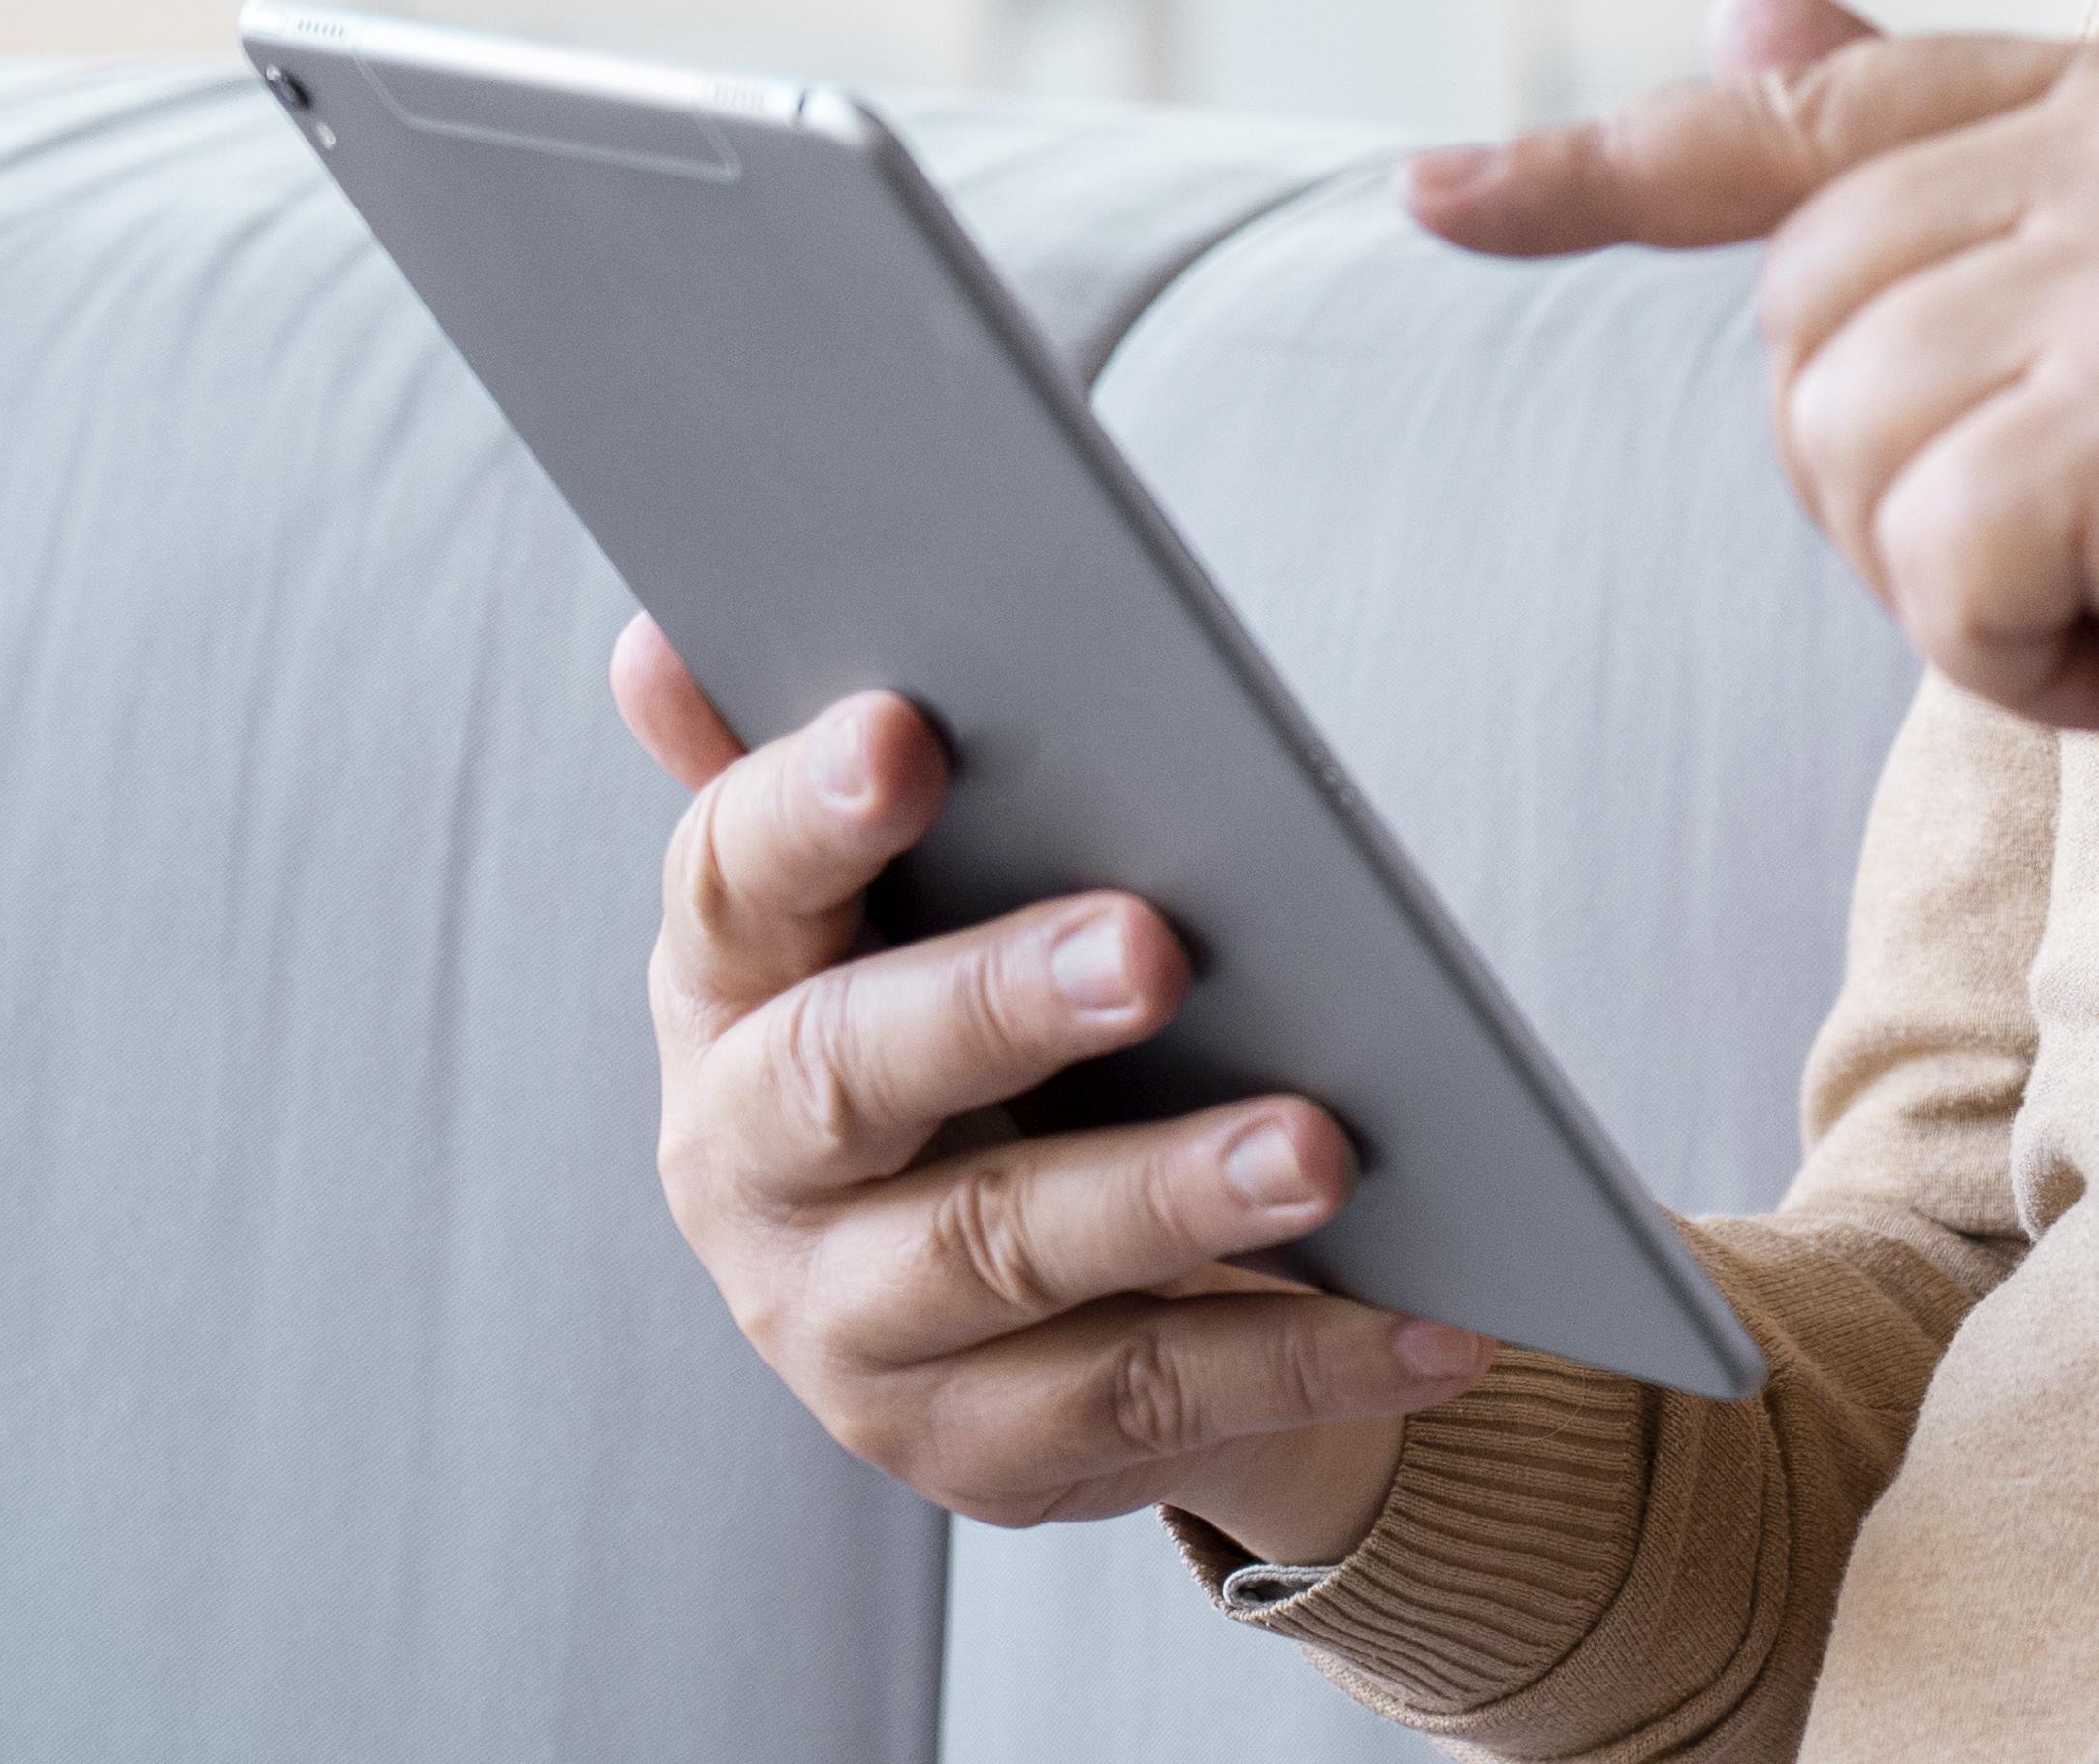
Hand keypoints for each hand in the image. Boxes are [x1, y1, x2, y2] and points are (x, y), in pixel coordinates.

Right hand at [611, 622, 1483, 1561]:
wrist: (1036, 1297)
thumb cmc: (973, 1035)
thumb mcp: (897, 913)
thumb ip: (810, 782)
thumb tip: (664, 645)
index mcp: (725, 992)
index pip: (730, 882)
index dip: (805, 810)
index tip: (905, 733)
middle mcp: (750, 1168)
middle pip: (851, 1076)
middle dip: (1001, 1004)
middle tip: (1154, 946)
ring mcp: (849, 1329)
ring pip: (1009, 1253)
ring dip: (1173, 1193)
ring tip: (1320, 1146)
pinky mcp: (977, 1453)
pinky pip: (1151, 1401)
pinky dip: (1303, 1355)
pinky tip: (1433, 1314)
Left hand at [1403, 0, 2098, 912]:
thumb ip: (1935, 172)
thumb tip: (1745, 7)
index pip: (1811, 115)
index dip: (1601, 170)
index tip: (1428, 197)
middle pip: (1801, 310)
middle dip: (1893, 471)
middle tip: (2088, 526)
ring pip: (1841, 434)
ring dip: (1949, 569)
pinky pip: (1923, 554)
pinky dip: (2001, 648)